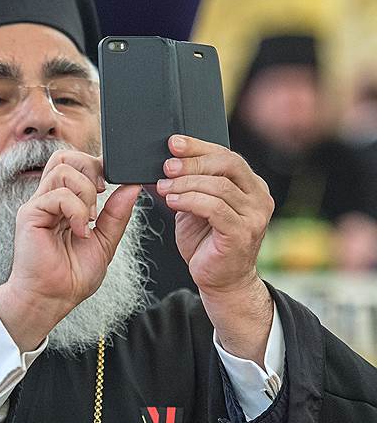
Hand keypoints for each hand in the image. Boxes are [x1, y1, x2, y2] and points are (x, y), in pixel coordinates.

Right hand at [0, 151, 140, 350]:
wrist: (52, 299)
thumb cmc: (72, 276)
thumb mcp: (105, 241)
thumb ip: (117, 214)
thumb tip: (132, 187)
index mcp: (64, 203)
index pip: (75, 165)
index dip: (95, 166)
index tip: (111, 185)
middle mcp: (48, 199)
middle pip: (65, 157)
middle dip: (90, 168)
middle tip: (101, 194)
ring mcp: (38, 205)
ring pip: (63, 170)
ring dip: (85, 193)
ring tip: (88, 219)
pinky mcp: (30, 214)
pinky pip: (58, 195)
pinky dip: (76, 210)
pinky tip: (80, 231)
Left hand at [155, 135, 273, 293]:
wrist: (220, 280)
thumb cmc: (207, 242)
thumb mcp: (196, 206)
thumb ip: (191, 185)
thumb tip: (169, 162)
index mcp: (251, 186)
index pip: (226, 156)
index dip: (198, 146)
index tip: (173, 143)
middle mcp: (259, 197)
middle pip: (227, 164)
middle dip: (193, 161)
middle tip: (167, 166)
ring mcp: (255, 216)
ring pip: (219, 186)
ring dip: (185, 183)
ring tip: (163, 187)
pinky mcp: (243, 233)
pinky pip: (214, 208)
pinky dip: (190, 201)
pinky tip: (172, 201)